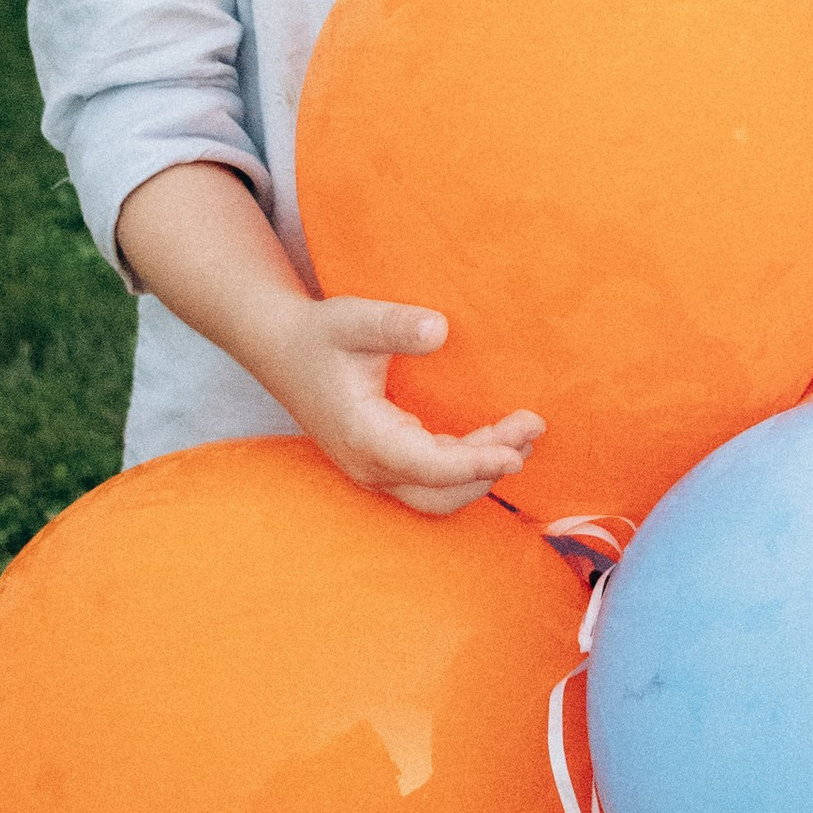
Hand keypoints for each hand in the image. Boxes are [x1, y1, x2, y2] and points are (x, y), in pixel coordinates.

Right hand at [264, 296, 543, 517]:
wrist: (281, 349)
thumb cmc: (319, 334)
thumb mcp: (354, 319)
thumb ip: (396, 324)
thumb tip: (440, 328)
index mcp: (364, 436)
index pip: (430, 466)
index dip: (477, 463)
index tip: (516, 450)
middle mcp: (369, 464)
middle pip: (441, 493)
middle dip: (489, 468)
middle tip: (531, 430)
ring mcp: (374, 469)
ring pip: (438, 491)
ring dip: (481, 470)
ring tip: (523, 436)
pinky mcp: (381, 462)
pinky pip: (430, 478)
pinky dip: (466, 465)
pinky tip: (495, 440)